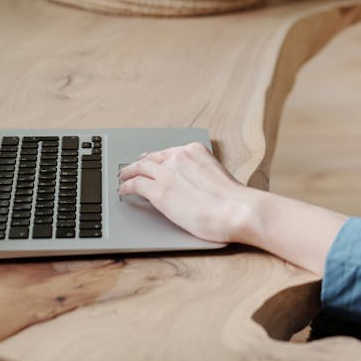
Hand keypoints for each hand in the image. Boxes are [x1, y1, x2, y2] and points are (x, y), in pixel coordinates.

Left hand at [119, 142, 347, 273]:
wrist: (238, 210)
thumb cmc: (235, 202)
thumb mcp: (217, 178)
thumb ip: (201, 176)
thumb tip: (194, 187)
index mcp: (195, 150)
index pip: (168, 152)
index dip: (155, 158)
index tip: (150, 161)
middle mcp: (179, 156)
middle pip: (151, 158)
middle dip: (139, 163)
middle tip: (131, 169)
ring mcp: (168, 172)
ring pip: (139, 168)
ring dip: (128, 173)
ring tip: (122, 178)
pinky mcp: (159, 191)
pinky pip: (135, 185)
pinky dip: (126, 186)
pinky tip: (123, 191)